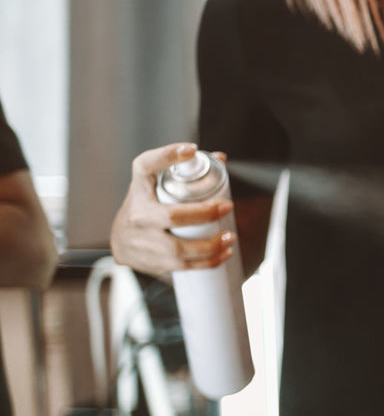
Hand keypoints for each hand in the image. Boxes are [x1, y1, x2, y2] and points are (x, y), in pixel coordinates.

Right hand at [109, 143, 235, 276]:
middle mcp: (137, 214)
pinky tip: (224, 254)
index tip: (192, 149)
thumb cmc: (147, 207)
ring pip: (177, 248)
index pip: (145, 166)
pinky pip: (182, 266)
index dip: (167, 156)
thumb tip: (221, 159)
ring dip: (209, 245)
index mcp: (139, 189)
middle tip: (227, 207)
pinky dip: (207, 262)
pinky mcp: (151, 261)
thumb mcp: (156, 187)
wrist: (121, 241)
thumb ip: (185, 172)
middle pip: (171, 216)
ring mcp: (143, 241)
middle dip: (204, 213)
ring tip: (230, 237)